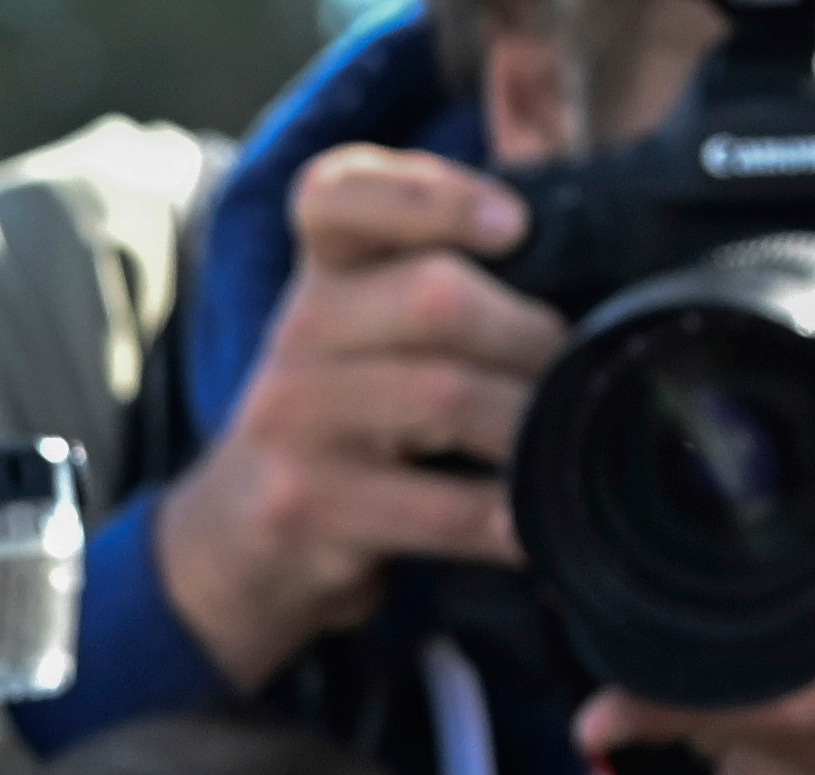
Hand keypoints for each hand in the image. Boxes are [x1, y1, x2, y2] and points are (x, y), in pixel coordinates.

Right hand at [153, 149, 561, 691]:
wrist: (240, 545)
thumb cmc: (341, 420)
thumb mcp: (368, 328)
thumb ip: (442, 259)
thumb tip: (571, 190)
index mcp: (323, 273)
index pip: (340, 195)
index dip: (431, 197)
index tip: (512, 226)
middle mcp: (299, 334)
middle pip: (434, 298)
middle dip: (529, 337)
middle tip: (574, 374)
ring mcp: (294, 423)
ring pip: (442, 398)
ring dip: (527, 426)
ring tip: (566, 446)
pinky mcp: (306, 507)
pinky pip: (435, 509)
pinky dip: (502, 518)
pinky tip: (532, 525)